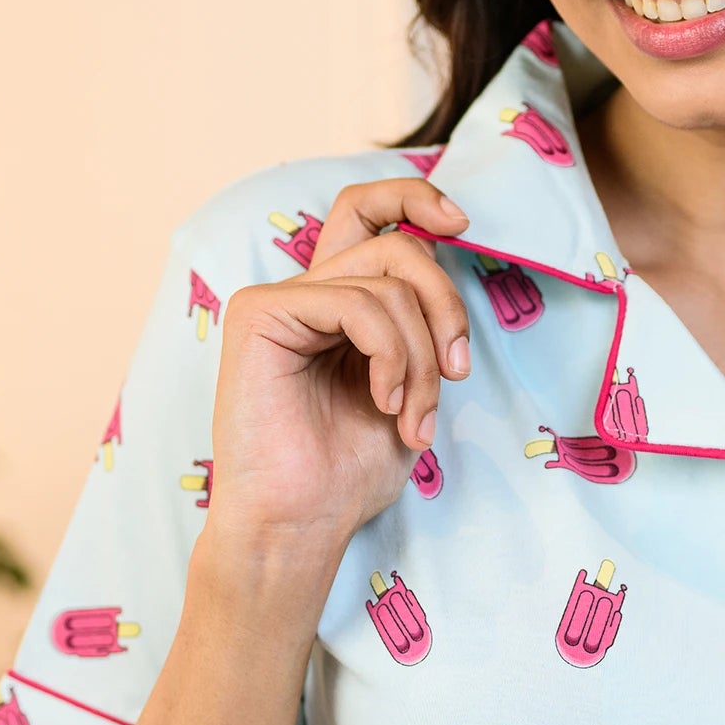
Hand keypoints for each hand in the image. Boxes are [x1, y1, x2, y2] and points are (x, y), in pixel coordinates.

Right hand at [203, 176, 470, 582]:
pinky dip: (391, 354)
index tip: (464, 223)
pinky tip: (385, 401)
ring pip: (387, 282)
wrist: (300, 524)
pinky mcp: (260, 313)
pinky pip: (357, 303)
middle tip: (458, 372)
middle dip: (446, 307)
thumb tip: (450, 266)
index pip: (370, 215)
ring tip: (414, 417)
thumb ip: (421, 328)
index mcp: (337, 305)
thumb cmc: (349, 472)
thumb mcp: (411, 387)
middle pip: (396, 245)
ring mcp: (279, 300)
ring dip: (422, 356)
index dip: (414, 200)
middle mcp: (306, 294)